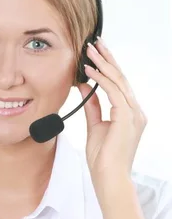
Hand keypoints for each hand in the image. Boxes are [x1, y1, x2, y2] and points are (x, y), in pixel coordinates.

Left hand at [78, 38, 146, 192]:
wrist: (109, 177)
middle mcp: (135, 110)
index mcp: (129, 113)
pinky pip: (113, 92)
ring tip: (88, 50)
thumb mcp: (95, 126)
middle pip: (121, 77)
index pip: (119, 83)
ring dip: (102, 63)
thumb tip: (84, 87)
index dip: (107, 66)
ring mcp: (134, 113)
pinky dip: (100, 79)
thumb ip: (92, 106)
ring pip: (118, 81)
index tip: (96, 52)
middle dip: (107, 58)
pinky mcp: (127, 117)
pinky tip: (88, 71)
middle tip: (94, 41)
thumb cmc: (103, 158)